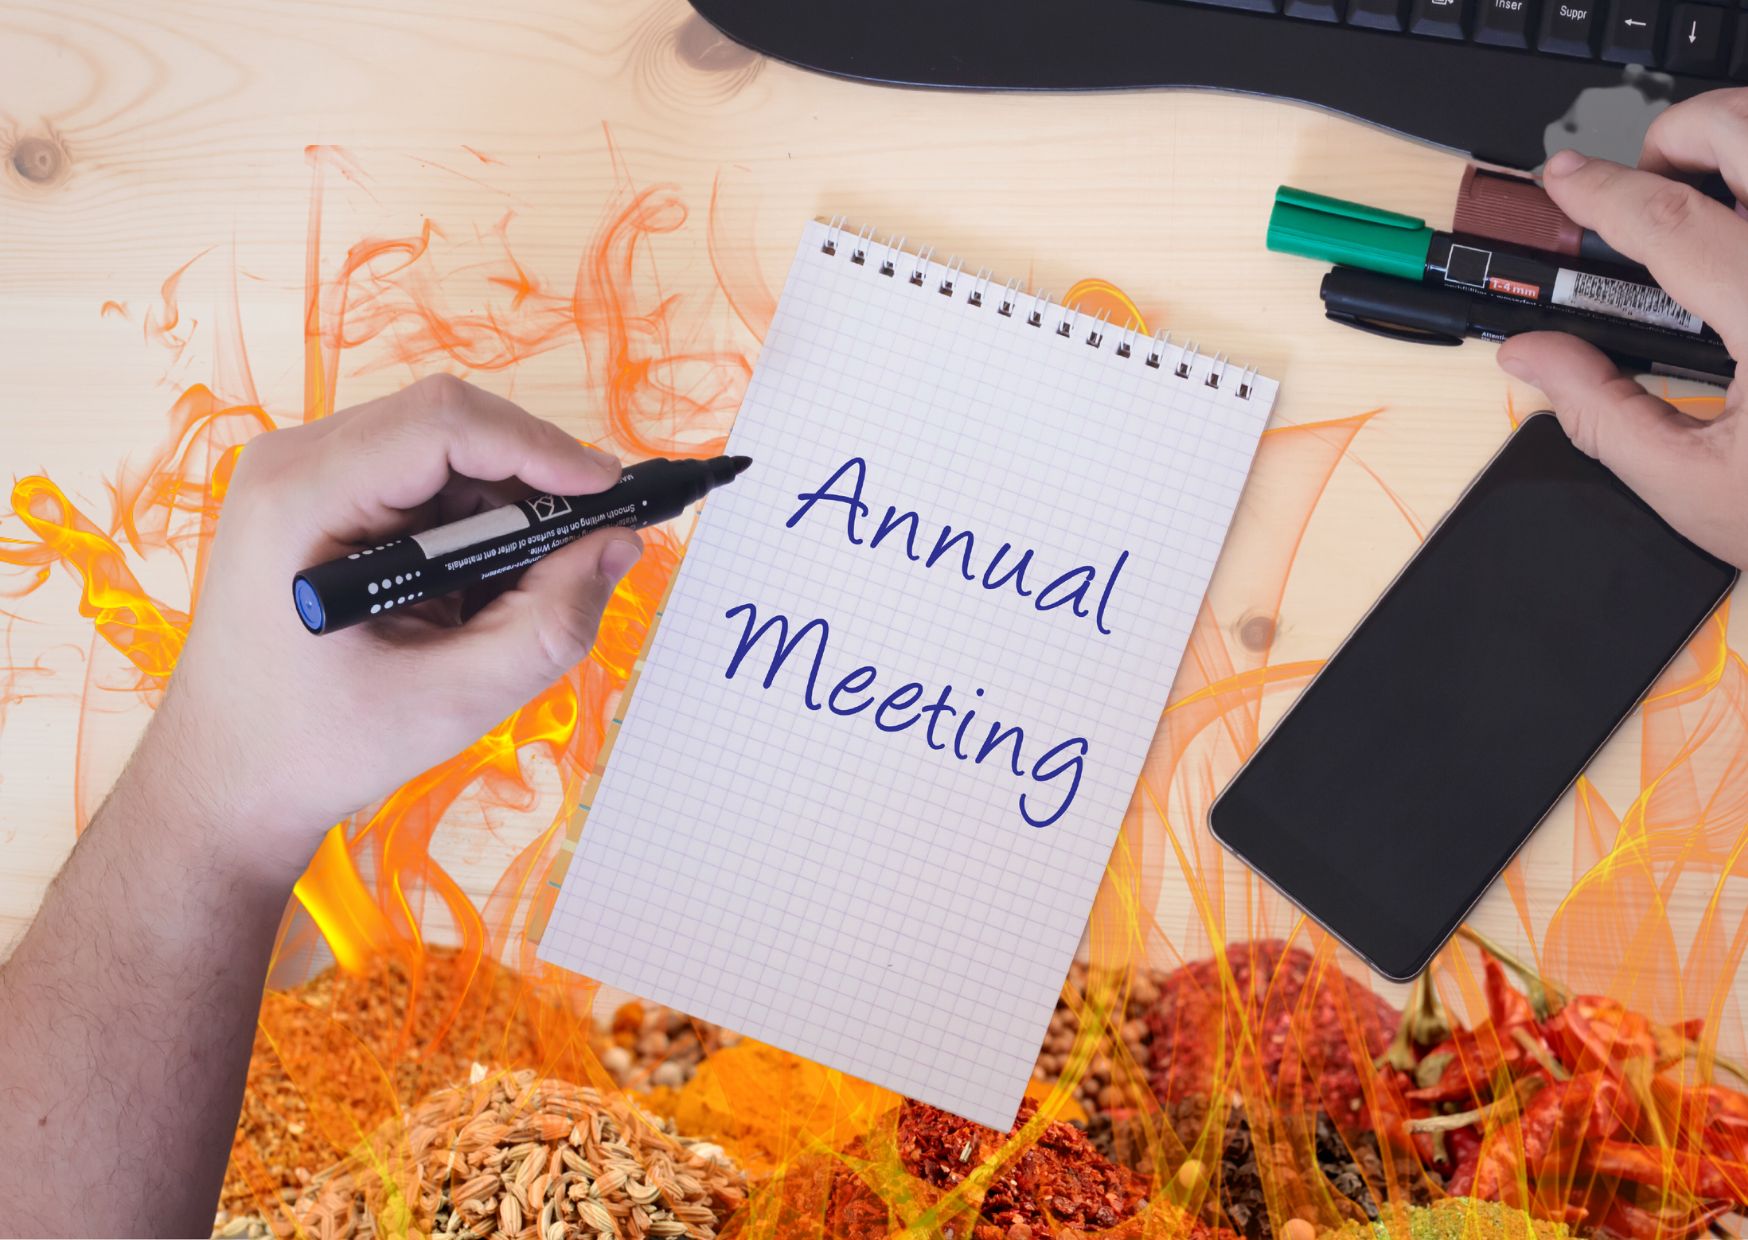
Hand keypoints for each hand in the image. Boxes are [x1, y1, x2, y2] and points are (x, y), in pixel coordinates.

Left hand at [135, 374, 641, 876]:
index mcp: (300, 501)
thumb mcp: (453, 701)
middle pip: (448, 425)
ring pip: (446, 449)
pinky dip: (476, 523)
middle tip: (594, 541)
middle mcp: (293, 464)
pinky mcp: (325, 492)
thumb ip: (549, 624)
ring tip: (522, 590)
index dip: (538, 448)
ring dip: (507, 508)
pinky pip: (427, 477)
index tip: (611, 494)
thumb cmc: (320, 745)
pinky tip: (478, 591)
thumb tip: (620, 546)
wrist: (228, 775)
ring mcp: (304, 472)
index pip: (441, 425)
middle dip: (533, 479)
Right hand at [1497, 88, 1747, 568]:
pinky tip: (1747, 234)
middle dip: (1679, 133)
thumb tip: (1533, 356)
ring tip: (1701, 198)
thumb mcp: (1692, 485)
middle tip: (1643, 181)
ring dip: (1736, 149)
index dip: (1601, 193)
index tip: (1563, 182)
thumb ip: (1602, 412)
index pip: (1674, 220)